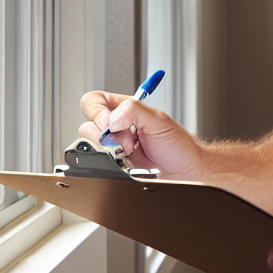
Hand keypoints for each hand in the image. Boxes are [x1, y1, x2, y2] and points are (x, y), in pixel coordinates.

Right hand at [78, 91, 201, 178]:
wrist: (183, 172)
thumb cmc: (177, 145)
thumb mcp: (159, 120)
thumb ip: (133, 110)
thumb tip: (111, 118)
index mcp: (125, 108)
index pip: (95, 100)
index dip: (96, 110)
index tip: (109, 123)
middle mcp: (116, 125)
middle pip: (89, 122)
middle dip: (107, 133)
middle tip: (128, 140)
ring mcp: (113, 145)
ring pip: (91, 143)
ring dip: (111, 148)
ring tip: (131, 152)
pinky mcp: (113, 163)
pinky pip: (98, 161)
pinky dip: (112, 162)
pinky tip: (129, 161)